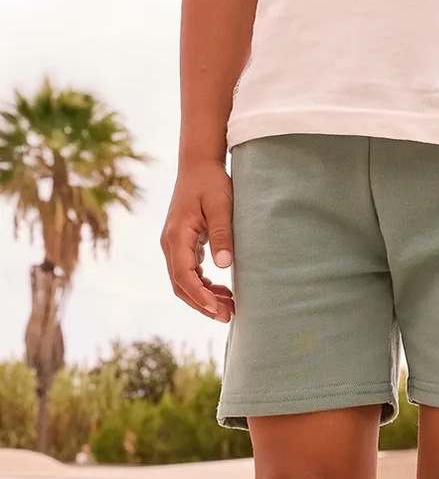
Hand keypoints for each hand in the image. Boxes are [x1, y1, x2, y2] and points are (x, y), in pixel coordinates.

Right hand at [161, 160, 234, 322]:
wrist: (198, 163)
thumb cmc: (211, 181)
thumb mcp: (221, 204)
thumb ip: (222, 233)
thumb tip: (224, 266)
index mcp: (176, 236)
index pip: (183, 276)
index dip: (199, 296)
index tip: (218, 309)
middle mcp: (170, 244)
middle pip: (181, 285)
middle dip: (202, 303)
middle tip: (228, 315)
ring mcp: (173, 244)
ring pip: (183, 281)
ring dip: (203, 296)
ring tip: (229, 306)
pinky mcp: (182, 243)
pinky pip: (188, 271)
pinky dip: (202, 284)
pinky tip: (220, 291)